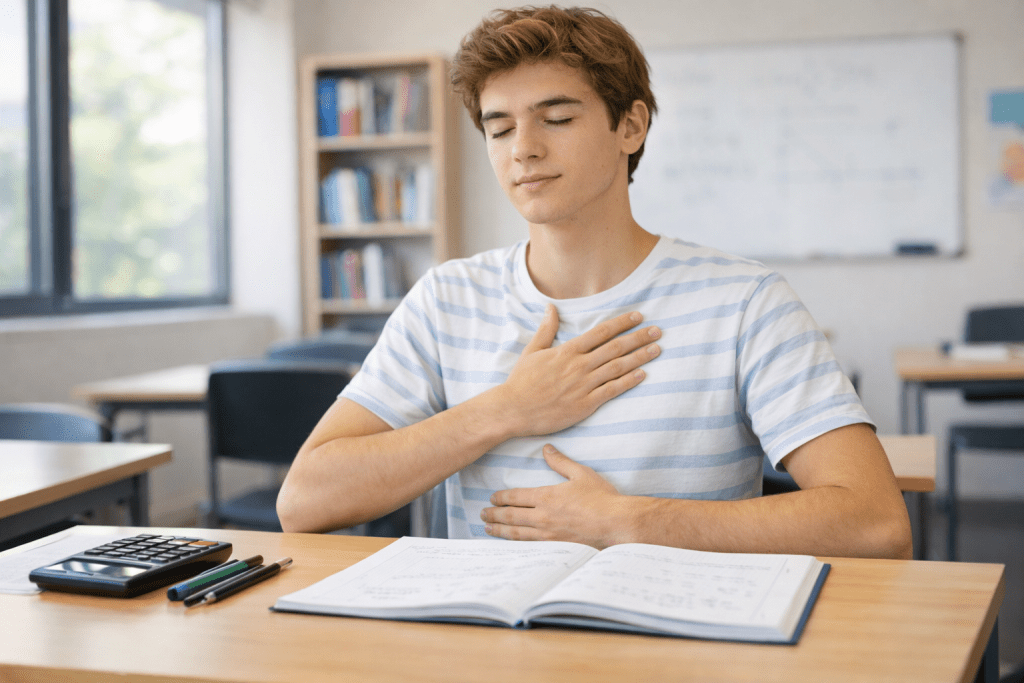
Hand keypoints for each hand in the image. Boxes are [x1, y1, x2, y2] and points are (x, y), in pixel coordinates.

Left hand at [481, 444, 630, 547]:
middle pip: (511, 516)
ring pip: (516, 533)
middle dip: (494, 515)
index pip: (516, 497)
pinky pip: (529, 546)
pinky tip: (509, 545)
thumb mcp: (581, 474)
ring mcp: (548, 534)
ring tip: (488, 529)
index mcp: (547, 497)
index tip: (492, 498)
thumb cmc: (602, 498)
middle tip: (482, 514)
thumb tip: (546, 449)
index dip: (501, 497)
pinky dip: (515, 545)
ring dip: (499, 531)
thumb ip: (560, 462)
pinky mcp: (556, 547)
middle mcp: (543, 516)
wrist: (617, 523)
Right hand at [496, 304, 659, 437]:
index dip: (621, 323)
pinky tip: (643, 375)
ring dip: (639, 357)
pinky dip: (628, 382)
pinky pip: (612, 390)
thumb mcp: (532, 351)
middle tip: (658, 330)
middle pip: (615, 347)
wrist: (513, 409)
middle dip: (638, 337)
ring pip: (618, 367)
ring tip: (657, 349)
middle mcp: (579, 365)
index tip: (638, 316)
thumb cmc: (521, 381)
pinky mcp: (585, 404)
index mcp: (567, 351)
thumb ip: (546, 329)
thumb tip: (552, 307)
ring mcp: (583, 385)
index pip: (601, 332)